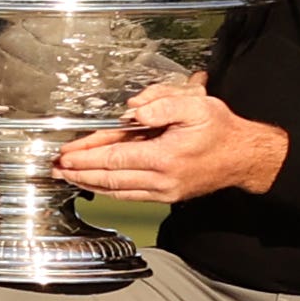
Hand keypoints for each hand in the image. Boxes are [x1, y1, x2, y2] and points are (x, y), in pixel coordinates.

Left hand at [48, 74, 289, 203]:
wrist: (243, 157)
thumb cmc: (220, 130)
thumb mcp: (195, 105)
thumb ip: (161, 104)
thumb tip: (131, 111)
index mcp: (165, 156)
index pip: (114, 158)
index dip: (86, 157)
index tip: (66, 155)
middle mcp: (161, 179)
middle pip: (110, 178)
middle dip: (80, 173)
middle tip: (56, 168)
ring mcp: (163, 191)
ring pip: (117, 191)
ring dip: (90, 183)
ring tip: (68, 176)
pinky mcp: (166, 196)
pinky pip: (130, 195)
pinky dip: (109, 189)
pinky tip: (96, 183)